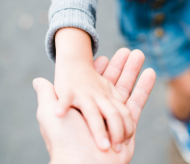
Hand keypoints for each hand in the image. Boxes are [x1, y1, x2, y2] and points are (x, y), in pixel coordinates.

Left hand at [55, 28, 142, 150]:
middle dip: (121, 66)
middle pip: (112, 84)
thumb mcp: (48, 114)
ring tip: (140, 54)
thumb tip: (38, 80)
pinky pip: (138, 103)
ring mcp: (114, 118)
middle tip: (128, 50)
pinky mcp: (128, 125)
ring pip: (126, 90)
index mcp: (82, 107)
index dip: (99, 69)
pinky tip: (151, 72)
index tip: (104, 56)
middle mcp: (99, 111)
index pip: (93, 83)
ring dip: (134, 71)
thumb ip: (48, 95)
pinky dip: (145, 87)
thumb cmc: (64, 139)